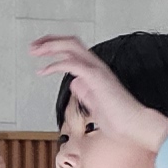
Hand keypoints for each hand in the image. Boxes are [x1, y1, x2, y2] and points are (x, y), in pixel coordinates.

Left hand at [31, 35, 167, 152]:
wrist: (134, 125)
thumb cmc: (118, 119)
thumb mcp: (96, 103)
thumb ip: (86, 92)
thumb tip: (76, 84)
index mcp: (96, 72)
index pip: (74, 50)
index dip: (57, 47)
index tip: (41, 50)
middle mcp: (97, 67)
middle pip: (71, 43)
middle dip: (50, 41)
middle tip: (33, 46)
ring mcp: (97, 71)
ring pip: (71, 47)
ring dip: (50, 47)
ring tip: (34, 50)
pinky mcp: (96, 78)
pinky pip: (73, 64)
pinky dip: (56, 64)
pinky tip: (45, 70)